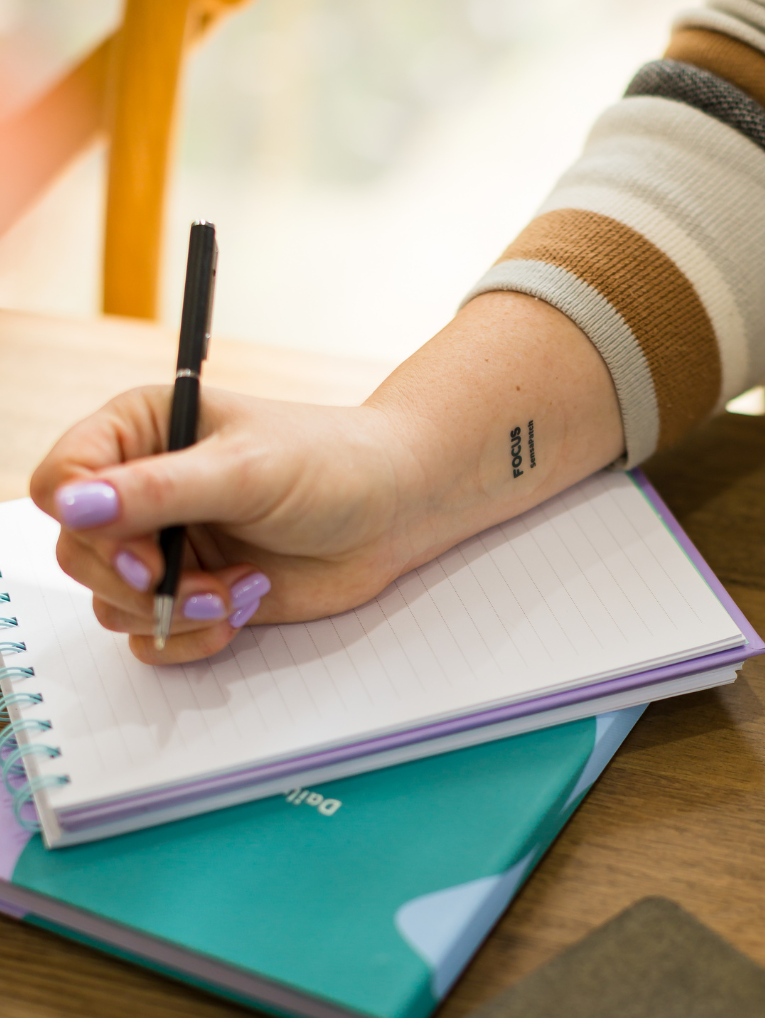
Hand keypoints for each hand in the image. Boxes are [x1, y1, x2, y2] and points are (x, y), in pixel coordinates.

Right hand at [31, 386, 412, 663]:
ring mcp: (171, 544)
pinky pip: (152, 635)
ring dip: (168, 611)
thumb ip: (161, 489)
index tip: (140, 552)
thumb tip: (74, 502)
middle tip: (188, 584)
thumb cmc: (333, 465)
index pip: (64, 478)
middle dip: (132, 579)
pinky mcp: (198, 590)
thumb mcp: (248, 469)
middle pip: (78, 550)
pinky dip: (188, 636)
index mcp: (145, 433)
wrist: (396, 510)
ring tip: (236, 592)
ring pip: (111, 601)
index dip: (85, 522)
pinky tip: (242, 609)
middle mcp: (146, 489)